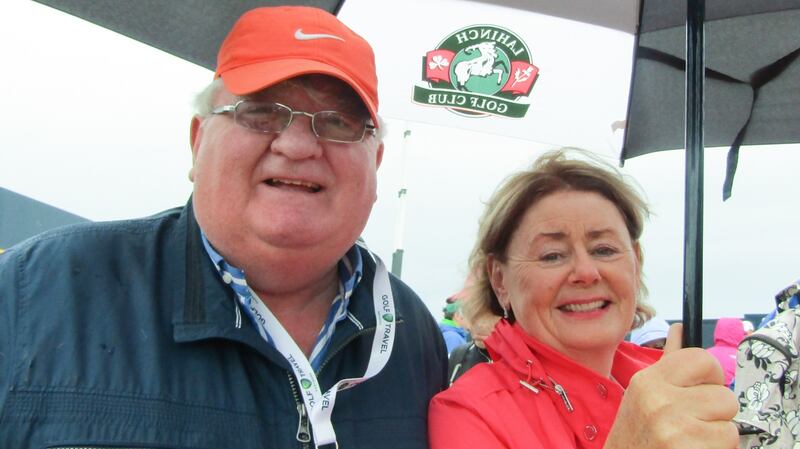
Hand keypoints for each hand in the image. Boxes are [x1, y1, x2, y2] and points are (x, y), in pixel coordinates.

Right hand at [604, 323, 738, 448]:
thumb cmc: (638, 434)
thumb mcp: (644, 394)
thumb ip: (669, 361)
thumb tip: (681, 329)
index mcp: (649, 381)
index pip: (703, 359)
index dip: (712, 378)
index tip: (701, 392)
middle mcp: (659, 401)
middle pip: (725, 396)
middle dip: (716, 414)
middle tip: (692, 424)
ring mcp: (673, 428)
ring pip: (730, 426)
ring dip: (716, 436)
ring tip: (691, 440)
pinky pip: (727, 444)